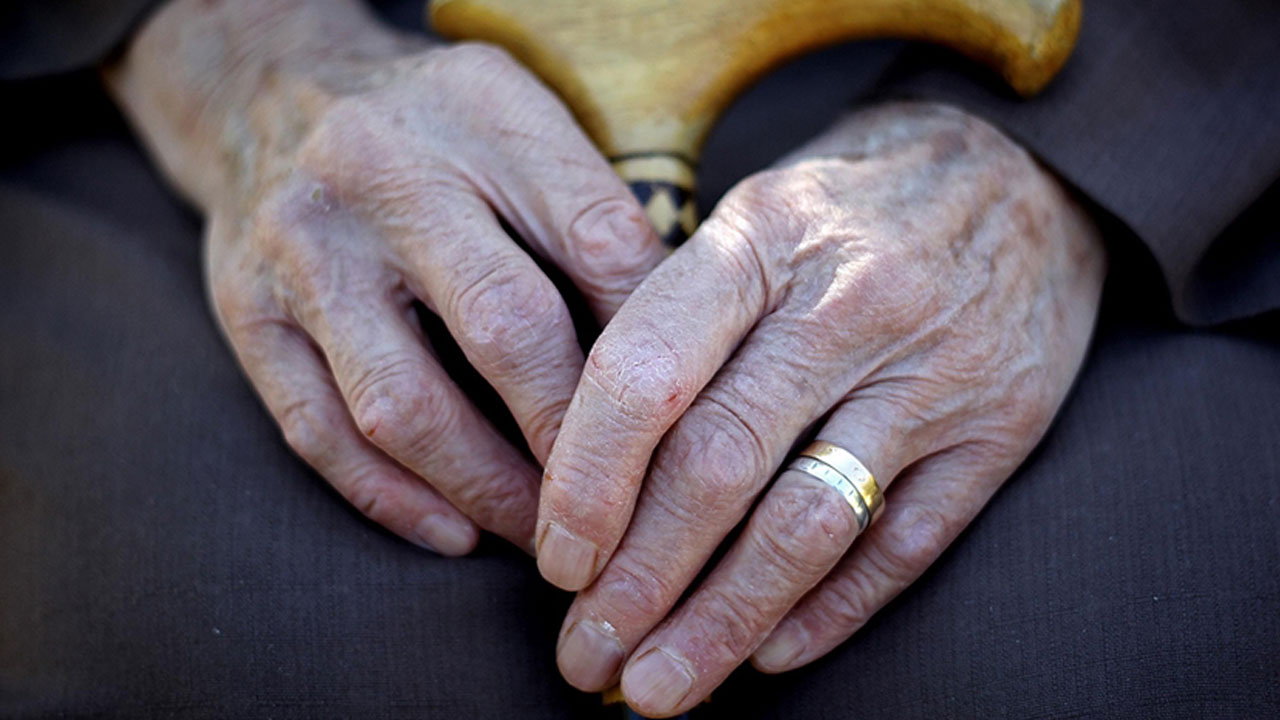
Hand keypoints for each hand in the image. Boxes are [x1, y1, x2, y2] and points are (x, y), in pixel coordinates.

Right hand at [107, 0, 661, 553]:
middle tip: (622, 504)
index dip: (649, 344)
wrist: (263, 91)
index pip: (597, 241)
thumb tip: (673, 349)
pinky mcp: (248, 316)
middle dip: (573, 434)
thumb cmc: (430, 124)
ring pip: (402, 406)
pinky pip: (319, 432)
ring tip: (546, 534)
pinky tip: (455, 532)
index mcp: (478, 112)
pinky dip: (393, 500)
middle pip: (504, 327)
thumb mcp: (521, 118)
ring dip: (487, 490)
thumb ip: (591, 213)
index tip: (682, 417)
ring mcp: (303, 252)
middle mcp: (380, 176)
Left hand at [536, 102, 1105, 714]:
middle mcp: (848, 307)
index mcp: (764, 238)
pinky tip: (768, 654)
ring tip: (658, 688)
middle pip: (719, 468)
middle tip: (586, 651)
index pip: (648, 372)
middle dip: (638, 581)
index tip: (554, 557)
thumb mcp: (757, 210)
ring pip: (806, 527)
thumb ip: (679, 315)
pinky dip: (829, 612)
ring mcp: (933, 377)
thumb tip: (580, 454)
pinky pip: (904, 547)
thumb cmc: (856, 200)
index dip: (587, 480)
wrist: (1028, 174)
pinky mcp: (999, 434)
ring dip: (720, 623)